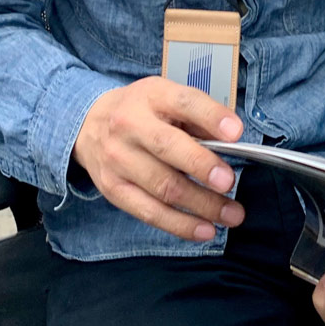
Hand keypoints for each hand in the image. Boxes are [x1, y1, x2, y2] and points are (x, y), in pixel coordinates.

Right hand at [73, 76, 244, 240]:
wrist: (89, 123)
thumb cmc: (141, 111)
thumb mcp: (168, 97)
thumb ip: (199, 116)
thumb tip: (232, 140)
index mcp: (152, 96)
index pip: (184, 102)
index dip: (211, 117)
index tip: (235, 133)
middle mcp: (130, 125)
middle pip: (168, 148)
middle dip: (202, 167)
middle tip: (229, 182)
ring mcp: (118, 159)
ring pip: (163, 187)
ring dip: (202, 205)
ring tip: (231, 214)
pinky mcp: (114, 189)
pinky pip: (150, 212)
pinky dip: (180, 224)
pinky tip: (205, 229)